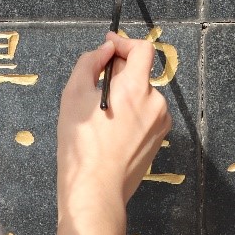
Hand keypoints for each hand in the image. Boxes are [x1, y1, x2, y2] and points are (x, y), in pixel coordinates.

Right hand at [55, 32, 171, 234]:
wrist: (96, 191)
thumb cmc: (81, 145)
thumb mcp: (74, 96)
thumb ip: (90, 63)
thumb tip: (105, 50)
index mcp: (137, 88)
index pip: (143, 49)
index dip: (124, 43)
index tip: (108, 46)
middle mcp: (156, 102)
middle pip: (140, 73)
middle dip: (118, 72)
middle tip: (94, 84)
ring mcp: (160, 123)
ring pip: (141, 95)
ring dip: (124, 95)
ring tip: (99, 115)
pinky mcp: (158, 139)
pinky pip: (145, 114)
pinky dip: (130, 113)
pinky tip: (110, 130)